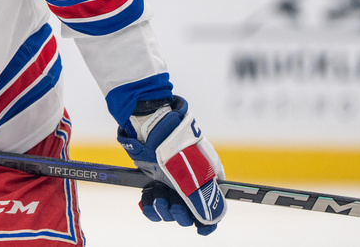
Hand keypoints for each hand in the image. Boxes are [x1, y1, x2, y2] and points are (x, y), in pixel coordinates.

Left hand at [118, 96, 225, 233]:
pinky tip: (146, 202)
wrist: (150, 128)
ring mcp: (172, 181)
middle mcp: (191, 182)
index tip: (200, 230)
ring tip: (157, 199)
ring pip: (169, 209)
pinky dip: (150, 206)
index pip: (213, 208)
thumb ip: (203, 201)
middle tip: (172, 204)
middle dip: (180, 214)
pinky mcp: (154, 179)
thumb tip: (210, 222)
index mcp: (207, 179)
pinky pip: (154, 203)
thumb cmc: (176, 149)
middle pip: (189, 212)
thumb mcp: (193, 177)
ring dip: (163, 210)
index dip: (208, 222)